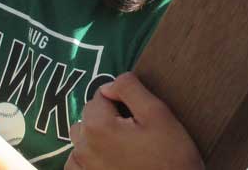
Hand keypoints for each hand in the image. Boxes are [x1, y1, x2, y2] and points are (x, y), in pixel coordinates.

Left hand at [66, 73, 202, 169]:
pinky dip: (87, 160)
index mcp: (98, 126)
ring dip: (95, 138)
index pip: (99, 96)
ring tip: (122, 147)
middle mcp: (83, 148)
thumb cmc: (170, 156)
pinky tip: (108, 162)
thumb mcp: (157, 113)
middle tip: (134, 133)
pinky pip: (76, 165)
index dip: (121, 101)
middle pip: (88, 117)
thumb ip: (129, 89)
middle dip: (106, 118)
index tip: (138, 117)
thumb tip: (109, 85)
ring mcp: (83, 169)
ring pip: (80, 140)